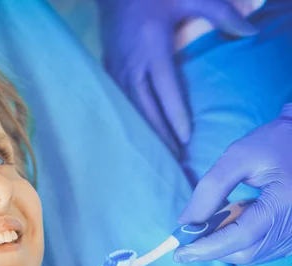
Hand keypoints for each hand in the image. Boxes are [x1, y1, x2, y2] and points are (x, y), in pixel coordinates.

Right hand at [98, 0, 257, 155]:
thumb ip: (221, 14)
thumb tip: (251, 32)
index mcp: (152, 49)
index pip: (165, 90)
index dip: (174, 116)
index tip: (185, 138)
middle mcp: (132, 65)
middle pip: (145, 107)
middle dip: (160, 134)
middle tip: (173, 157)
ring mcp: (117, 69)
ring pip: (130, 108)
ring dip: (144, 131)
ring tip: (157, 152)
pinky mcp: (108, 70)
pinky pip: (118, 101)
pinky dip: (128, 119)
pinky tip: (136, 132)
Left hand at [174, 104, 291, 264]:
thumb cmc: (270, 144)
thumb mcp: (236, 158)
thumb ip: (210, 190)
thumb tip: (186, 222)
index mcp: (283, 203)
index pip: (241, 236)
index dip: (207, 247)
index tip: (179, 252)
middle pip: (246, 252)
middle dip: (212, 249)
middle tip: (186, 239)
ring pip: (253, 254)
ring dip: (224, 246)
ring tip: (209, 223)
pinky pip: (262, 249)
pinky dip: (239, 243)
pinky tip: (228, 224)